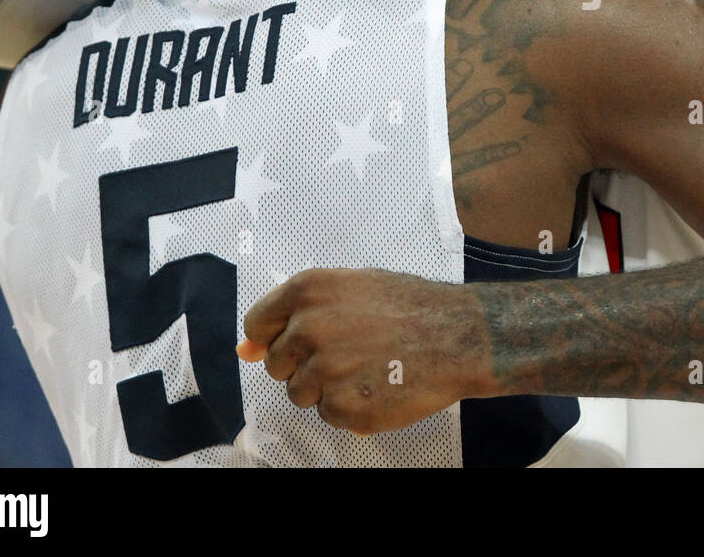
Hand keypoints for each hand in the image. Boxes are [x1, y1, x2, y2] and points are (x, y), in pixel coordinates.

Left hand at [239, 268, 490, 434]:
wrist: (457, 334)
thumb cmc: (410, 306)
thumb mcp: (352, 288)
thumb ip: (298, 314)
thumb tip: (246, 351)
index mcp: (308, 291)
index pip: (258, 324)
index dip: (275, 338)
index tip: (295, 345)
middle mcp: (308, 329)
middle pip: (278, 365)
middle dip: (305, 364)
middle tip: (349, 353)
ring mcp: (324, 370)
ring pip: (301, 394)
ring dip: (328, 388)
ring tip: (368, 368)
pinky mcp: (343, 407)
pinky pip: (329, 414)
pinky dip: (350, 407)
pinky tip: (379, 385)